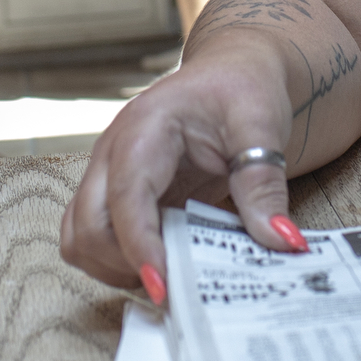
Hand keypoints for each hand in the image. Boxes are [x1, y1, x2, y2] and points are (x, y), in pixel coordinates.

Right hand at [61, 50, 307, 297]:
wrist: (231, 74)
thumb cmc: (242, 90)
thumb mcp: (262, 128)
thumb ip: (264, 184)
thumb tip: (281, 242)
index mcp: (145, 128)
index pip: (125, 195)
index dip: (138, 245)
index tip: (164, 285)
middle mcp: (113, 152)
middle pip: (86, 225)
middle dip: (123, 264)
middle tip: (176, 285)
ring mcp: (107, 175)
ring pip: (79, 238)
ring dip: (115, 268)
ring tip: (170, 275)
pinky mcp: (115, 196)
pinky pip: (94, 239)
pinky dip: (118, 262)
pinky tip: (163, 263)